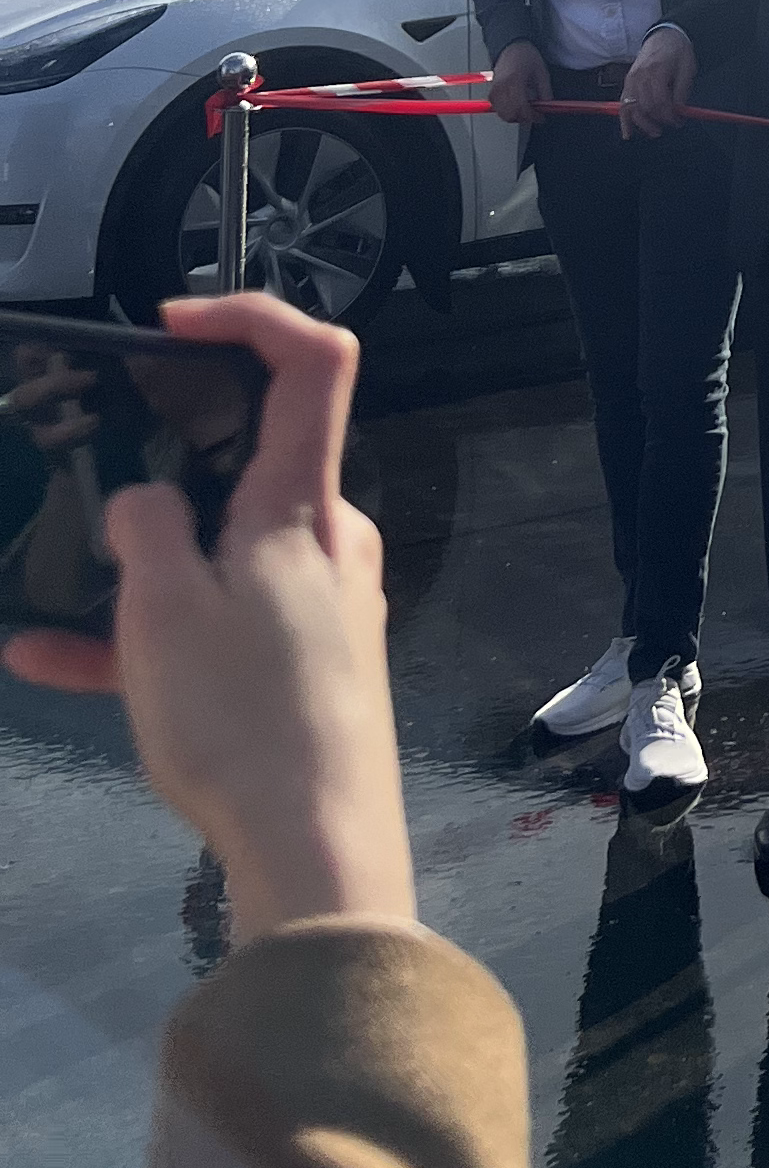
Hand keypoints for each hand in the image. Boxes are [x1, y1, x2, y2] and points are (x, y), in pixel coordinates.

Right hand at [4, 295, 416, 941]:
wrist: (318, 851)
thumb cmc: (244, 716)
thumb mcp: (164, 610)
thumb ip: (143, 529)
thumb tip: (143, 500)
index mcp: (304, 503)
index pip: (313, 361)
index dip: (248, 316)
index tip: (170, 325)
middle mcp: (327, 540)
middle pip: (246, 463)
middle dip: (158, 465)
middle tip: (80, 472)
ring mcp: (317, 605)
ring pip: (212, 556)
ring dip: (132, 568)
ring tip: (42, 587)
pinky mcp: (301, 669)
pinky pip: (211, 629)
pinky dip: (142, 637)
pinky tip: (44, 661)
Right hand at [489, 40, 549, 127]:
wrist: (511, 47)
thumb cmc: (525, 56)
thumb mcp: (541, 72)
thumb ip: (545, 91)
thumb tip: (547, 106)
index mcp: (514, 81)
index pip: (521, 108)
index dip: (532, 116)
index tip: (541, 117)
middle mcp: (501, 87)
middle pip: (510, 114)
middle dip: (524, 118)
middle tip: (535, 114)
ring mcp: (494, 90)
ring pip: (502, 114)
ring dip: (515, 116)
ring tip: (526, 110)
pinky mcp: (492, 91)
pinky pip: (497, 108)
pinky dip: (507, 111)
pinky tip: (516, 106)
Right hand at [620, 30, 693, 135]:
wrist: (664, 35)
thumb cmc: (678, 51)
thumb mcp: (687, 68)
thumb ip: (682, 91)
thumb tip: (680, 111)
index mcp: (656, 71)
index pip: (660, 102)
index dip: (669, 116)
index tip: (679, 121)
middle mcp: (640, 76)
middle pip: (645, 107)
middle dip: (659, 121)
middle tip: (672, 126)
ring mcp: (631, 79)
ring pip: (632, 109)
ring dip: (642, 124)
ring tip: (654, 132)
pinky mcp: (627, 82)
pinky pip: (623, 104)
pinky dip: (624, 120)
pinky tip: (628, 134)